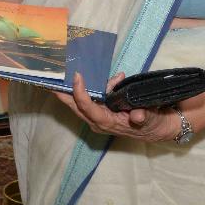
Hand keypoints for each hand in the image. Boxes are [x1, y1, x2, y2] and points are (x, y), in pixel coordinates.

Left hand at [51, 72, 182, 141]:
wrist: (157, 129)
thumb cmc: (152, 121)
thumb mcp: (150, 118)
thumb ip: (142, 116)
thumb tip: (138, 115)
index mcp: (107, 122)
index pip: (87, 106)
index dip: (80, 92)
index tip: (77, 75)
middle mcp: (97, 121)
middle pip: (74, 105)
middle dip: (61, 92)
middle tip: (48, 78)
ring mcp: (96, 118)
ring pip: (76, 103)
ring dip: (66, 90)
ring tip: (54, 76)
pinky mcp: (98, 113)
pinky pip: (84, 101)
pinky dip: (77, 90)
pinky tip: (72, 78)